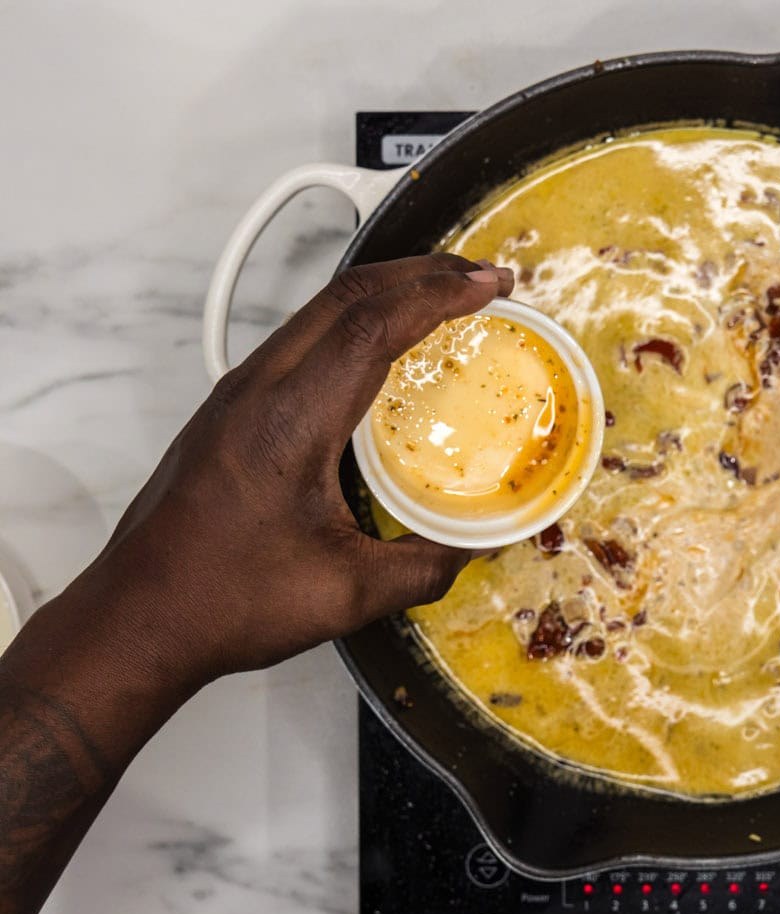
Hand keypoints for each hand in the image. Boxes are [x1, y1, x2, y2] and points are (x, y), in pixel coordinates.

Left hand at [81, 253, 513, 688]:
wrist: (136, 619)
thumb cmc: (226, 602)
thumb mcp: (346, 594)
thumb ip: (425, 566)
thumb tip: (479, 546)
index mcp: (288, 421)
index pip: (370, 326)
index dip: (436, 296)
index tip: (489, 286)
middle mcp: (258, 390)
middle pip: (345, 295)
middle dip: (420, 275)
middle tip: (482, 281)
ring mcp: (238, 394)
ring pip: (319, 311)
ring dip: (387, 294)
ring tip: (445, 303)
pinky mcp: (231, 410)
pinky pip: (303, 341)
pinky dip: (356, 325)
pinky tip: (387, 352)